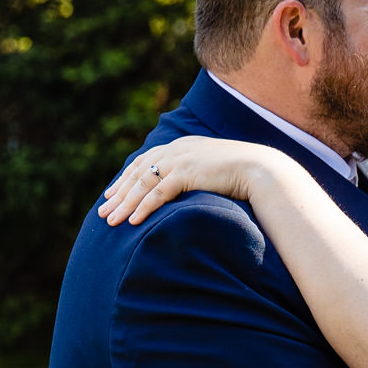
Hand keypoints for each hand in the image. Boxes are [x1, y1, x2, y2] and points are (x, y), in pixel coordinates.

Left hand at [98, 138, 288, 225]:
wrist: (264, 171)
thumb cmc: (246, 175)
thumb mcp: (216, 171)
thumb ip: (199, 175)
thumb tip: (193, 190)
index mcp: (183, 146)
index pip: (145, 162)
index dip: (127, 178)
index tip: (113, 193)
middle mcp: (177, 149)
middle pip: (138, 172)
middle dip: (119, 193)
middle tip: (103, 210)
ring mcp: (181, 160)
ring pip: (143, 184)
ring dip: (125, 203)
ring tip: (110, 220)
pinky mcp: (187, 173)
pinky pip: (158, 193)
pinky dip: (143, 207)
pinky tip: (133, 222)